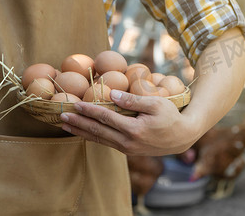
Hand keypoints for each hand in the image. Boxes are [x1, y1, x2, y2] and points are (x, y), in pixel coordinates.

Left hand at [59, 89, 198, 155]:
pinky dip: (93, 137)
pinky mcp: (128, 150)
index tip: (75, 104)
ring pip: (99, 139)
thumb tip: (112, 93)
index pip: (105, 118)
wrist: (182, 137)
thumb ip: (132, 99)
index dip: (89, 110)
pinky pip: (106, 143)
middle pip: (97, 131)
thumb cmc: (171, 116)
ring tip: (66, 125)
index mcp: (134, 129)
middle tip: (61, 116)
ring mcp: (127, 148)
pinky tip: (84, 132)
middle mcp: (128, 142)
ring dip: (81, 132)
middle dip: (78, 123)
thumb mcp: (156, 103)